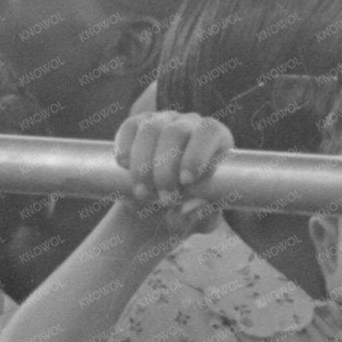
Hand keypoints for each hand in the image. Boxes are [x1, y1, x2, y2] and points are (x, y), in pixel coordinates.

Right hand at [111, 112, 229, 242]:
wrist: (158, 210)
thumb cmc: (190, 209)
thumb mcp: (200, 220)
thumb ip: (202, 216)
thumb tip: (192, 207)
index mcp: (217, 139)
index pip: (210, 132)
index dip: (197, 153)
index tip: (186, 182)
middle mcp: (191, 124)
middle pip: (176, 132)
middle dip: (166, 168)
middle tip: (164, 199)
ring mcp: (164, 121)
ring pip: (151, 130)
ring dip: (143, 163)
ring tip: (142, 194)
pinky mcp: (138, 124)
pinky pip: (130, 127)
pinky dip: (125, 146)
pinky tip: (124, 166)